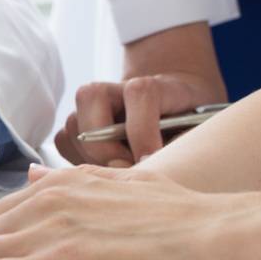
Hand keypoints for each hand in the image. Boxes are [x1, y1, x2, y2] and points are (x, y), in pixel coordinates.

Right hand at [55, 22, 226, 167]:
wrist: (172, 105)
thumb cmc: (186, 122)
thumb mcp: (196, 127)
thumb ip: (182, 141)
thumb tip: (162, 166)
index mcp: (151, 84)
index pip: (140, 94)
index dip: (143, 131)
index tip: (150, 160)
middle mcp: (114, 89)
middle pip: (92, 99)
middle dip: (107, 147)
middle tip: (127, 173)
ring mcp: (89, 106)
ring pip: (73, 124)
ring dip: (92, 156)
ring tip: (117, 174)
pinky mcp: (74, 125)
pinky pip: (63, 142)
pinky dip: (79, 160)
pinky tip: (103, 172)